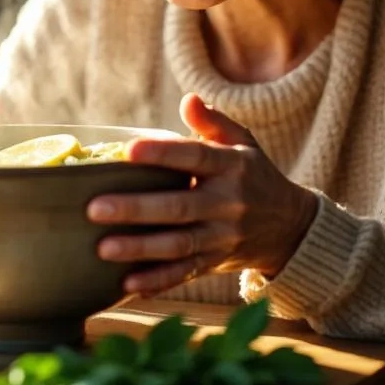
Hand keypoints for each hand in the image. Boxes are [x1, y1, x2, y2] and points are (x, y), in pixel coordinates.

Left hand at [86, 94, 318, 295]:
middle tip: (95, 208)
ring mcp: (223, 237)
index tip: (128, 150)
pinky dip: (157, 281)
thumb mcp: (242, 143)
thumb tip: (189, 100)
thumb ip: (213, 123)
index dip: (163, 153)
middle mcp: (229, 203)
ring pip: (179, 245)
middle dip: (136, 209)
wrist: (290, 226)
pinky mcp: (216, 263)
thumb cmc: (253, 174)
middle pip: (179, 208)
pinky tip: (127, 285)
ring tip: (103, 248)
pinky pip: (185, 274)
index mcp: (232, 166)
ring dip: (140, 249)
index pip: (195, 157)